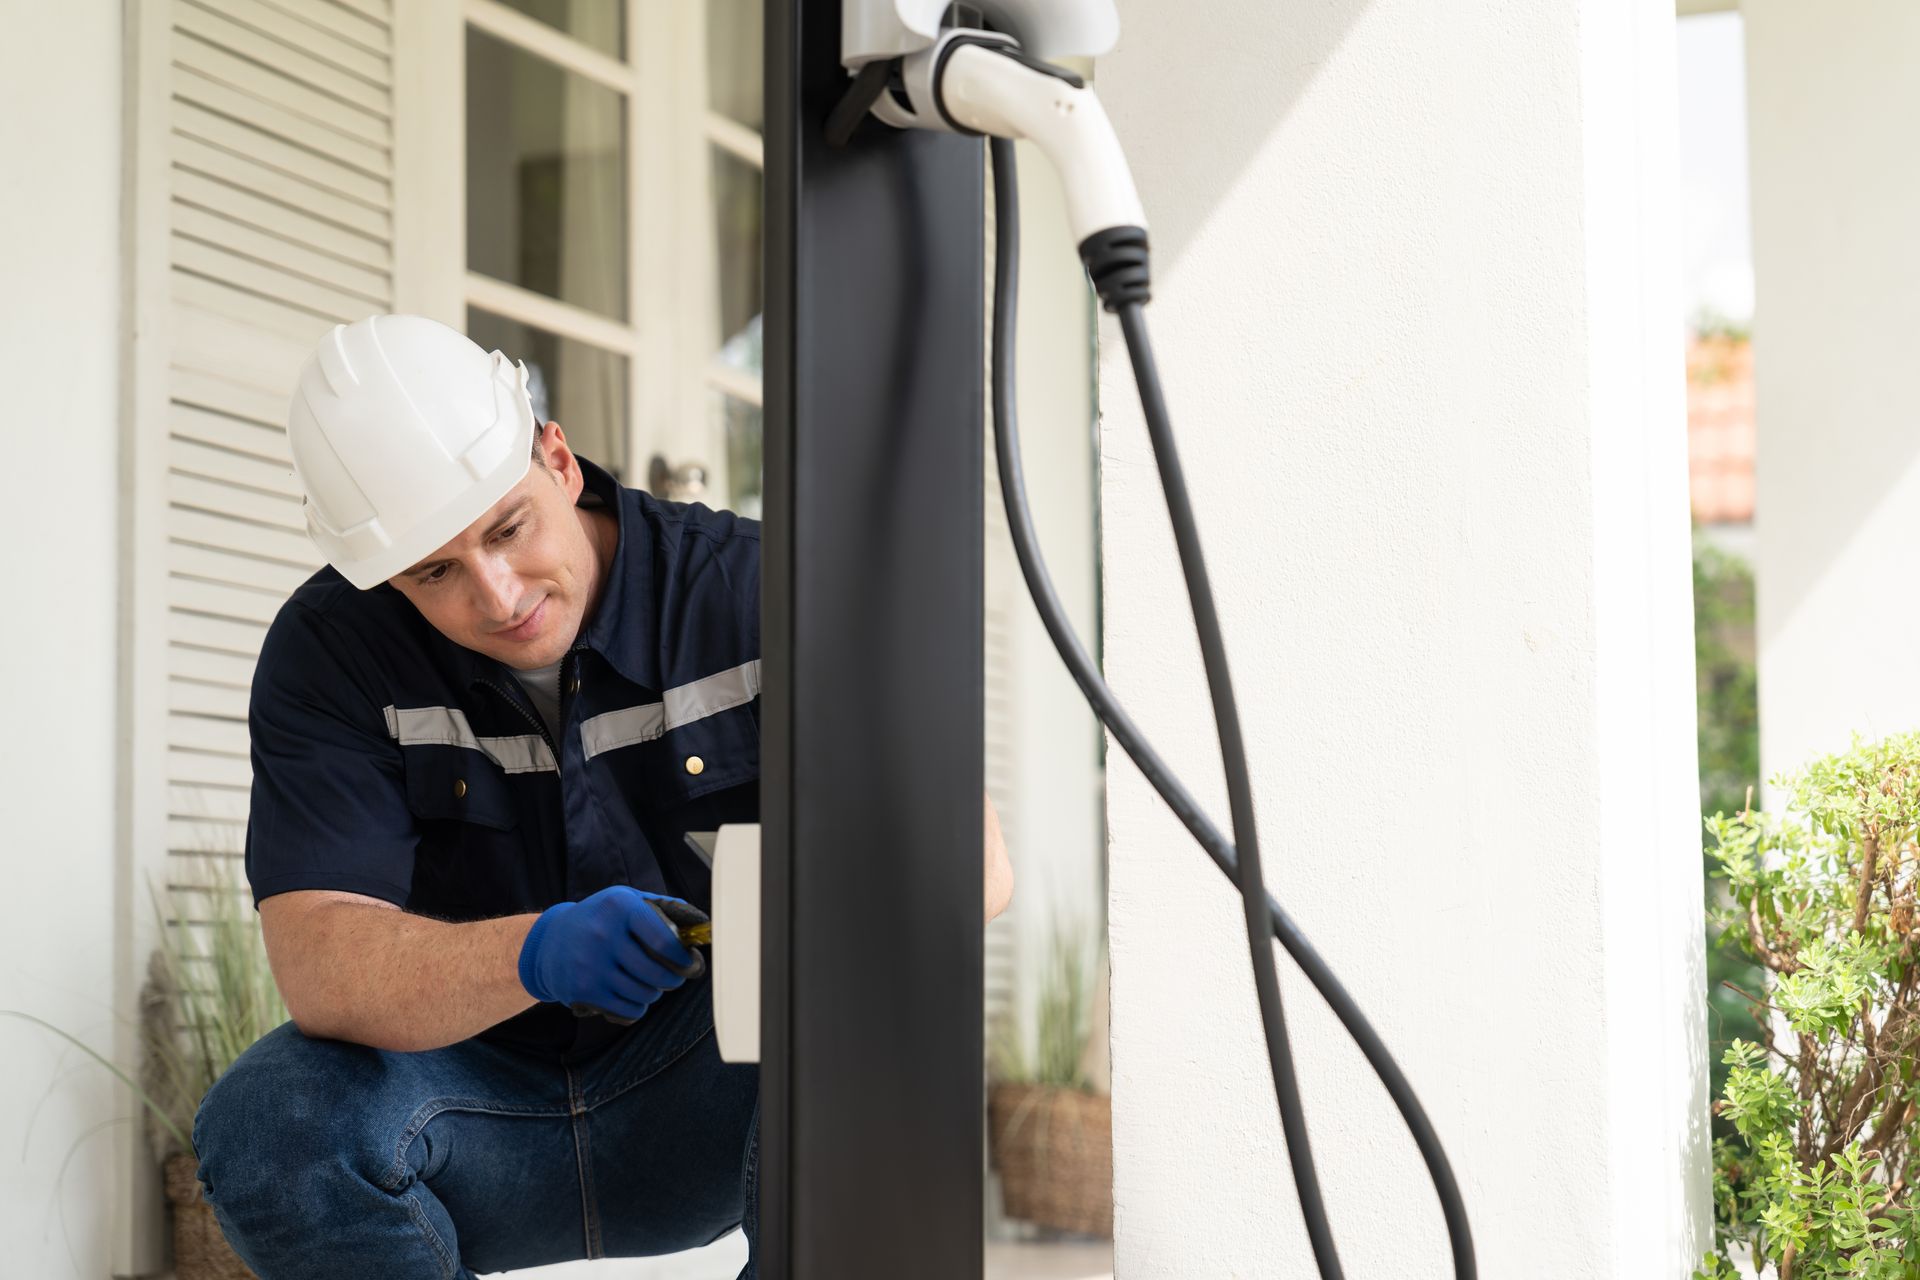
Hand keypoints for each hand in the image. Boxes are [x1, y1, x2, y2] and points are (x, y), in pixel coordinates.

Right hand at [517, 886, 706, 1022]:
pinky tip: (632, 994)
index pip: (665, 942)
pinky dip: (637, 1006)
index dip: (684, 958)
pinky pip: (629, 1009)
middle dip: (673, 979)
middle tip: (673, 976)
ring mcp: (591, 965)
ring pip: (645, 994)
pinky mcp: (583, 990)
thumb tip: (700, 923)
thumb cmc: (599, 919)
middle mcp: (603, 935)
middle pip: (658, 974)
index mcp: (619, 907)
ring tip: (648, 982)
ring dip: (654, 992)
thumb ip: (662, 908)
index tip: (691, 963)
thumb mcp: (626, 900)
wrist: (549, 942)